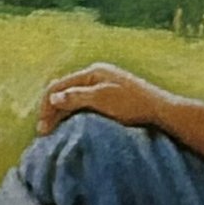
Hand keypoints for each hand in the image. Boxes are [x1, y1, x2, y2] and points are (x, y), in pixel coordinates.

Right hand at [38, 63, 167, 137]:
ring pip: (74, 98)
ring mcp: (104, 85)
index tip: (42, 128)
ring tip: (54, 132)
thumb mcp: (102, 99)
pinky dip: (74, 114)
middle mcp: (96, 75)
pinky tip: (72, 126)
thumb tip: (53, 97)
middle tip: (44, 133)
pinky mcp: (111, 97)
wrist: (162, 111)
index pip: (58, 85)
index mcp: (93, 72)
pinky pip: (84, 104)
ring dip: (62, 113)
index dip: (46, 105)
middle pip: (65, 91)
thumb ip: (76, 97)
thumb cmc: (133, 104)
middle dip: (51, 110)